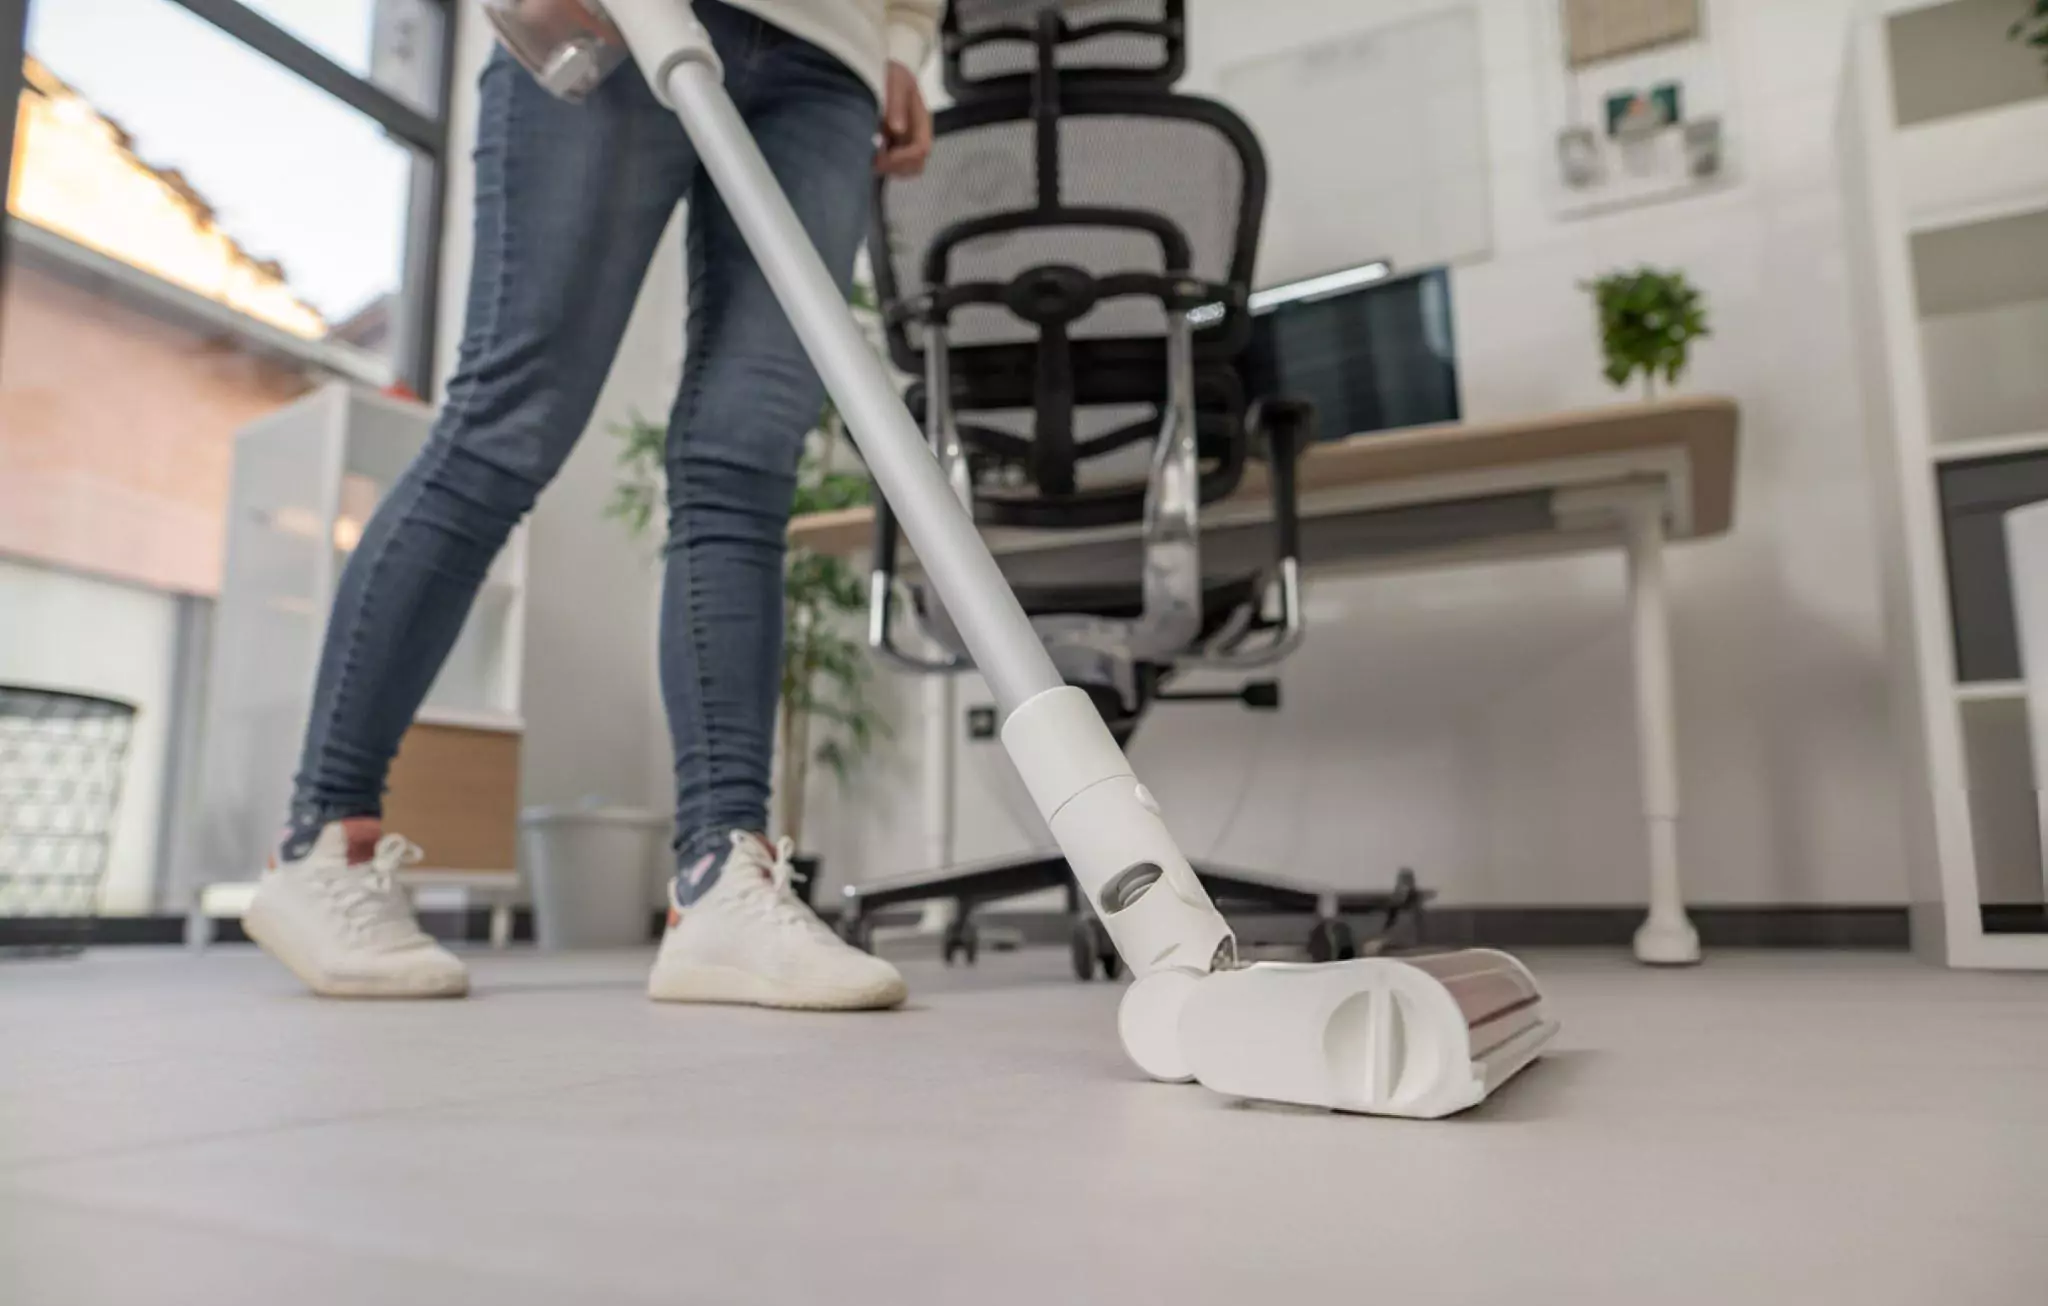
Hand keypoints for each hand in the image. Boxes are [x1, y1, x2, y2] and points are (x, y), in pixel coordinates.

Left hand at [876, 61, 932, 176]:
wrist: (882, 68)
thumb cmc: (890, 73)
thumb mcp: (895, 81)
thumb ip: (896, 103)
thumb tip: (897, 129)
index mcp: (921, 119)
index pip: (921, 148)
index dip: (903, 157)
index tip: (881, 156)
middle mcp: (917, 133)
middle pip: (917, 164)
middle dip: (896, 167)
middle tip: (873, 162)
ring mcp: (906, 140)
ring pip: (906, 168)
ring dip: (889, 168)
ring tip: (869, 159)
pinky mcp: (894, 143)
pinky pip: (894, 163)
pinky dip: (882, 165)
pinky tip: (868, 155)